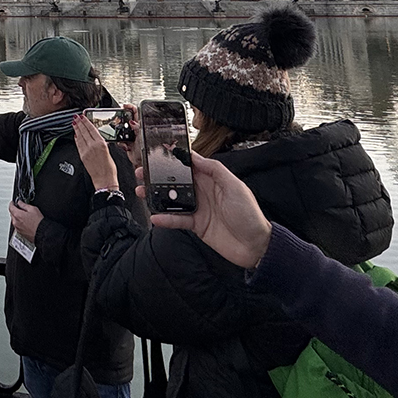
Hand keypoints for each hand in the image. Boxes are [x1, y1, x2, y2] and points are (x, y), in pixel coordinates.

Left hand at [9, 199, 42, 239]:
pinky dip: (19, 223)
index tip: (13, 202)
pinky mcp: (20, 232)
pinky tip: (25, 222)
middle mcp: (15, 222)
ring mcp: (17, 228)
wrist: (42, 232)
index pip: (11, 207)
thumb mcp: (33, 209)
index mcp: (18, 215)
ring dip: (16, 217)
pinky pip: (17, 226)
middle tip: (19, 208)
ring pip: (14, 220)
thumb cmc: (38, 222)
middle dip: (14, 210)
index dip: (12, 203)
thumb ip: (24, 205)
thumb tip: (20, 202)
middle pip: (12, 214)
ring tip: (24, 216)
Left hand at [70, 115, 117, 188]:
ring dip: (77, 129)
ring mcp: (86, 151)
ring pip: (80, 137)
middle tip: (76, 117)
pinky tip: (76, 135)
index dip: (86, 121)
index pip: (91, 129)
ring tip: (74, 123)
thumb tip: (97, 138)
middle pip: (84, 131)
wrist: (105, 179)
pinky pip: (78, 145)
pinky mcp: (82, 156)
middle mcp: (92, 146)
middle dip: (80, 123)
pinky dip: (76, 138)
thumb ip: (102, 144)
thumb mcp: (109, 152)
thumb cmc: (109, 169)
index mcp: (101, 143)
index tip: (83, 116)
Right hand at [120, 102, 143, 171]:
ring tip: (124, 139)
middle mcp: (135, 130)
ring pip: (121, 131)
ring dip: (120, 135)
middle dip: (121, 122)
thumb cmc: (147, 150)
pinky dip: (120, 143)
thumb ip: (138, 128)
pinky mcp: (126, 143)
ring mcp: (130, 136)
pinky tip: (125, 146)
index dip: (130, 107)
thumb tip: (132, 121)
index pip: (136, 112)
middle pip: (126, 120)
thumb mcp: (143, 137)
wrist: (142, 162)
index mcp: (141, 125)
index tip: (124, 106)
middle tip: (118, 122)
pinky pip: (119, 140)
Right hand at [149, 155, 271, 268]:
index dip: (177, 158)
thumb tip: (197, 157)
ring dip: (156, 196)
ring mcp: (199, 209)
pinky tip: (155, 217)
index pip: (191, 165)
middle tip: (142, 172)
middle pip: (176, 181)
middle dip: (158, 176)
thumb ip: (216, 170)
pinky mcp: (196, 225)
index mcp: (213, 180)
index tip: (160, 151)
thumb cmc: (250, 215)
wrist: (255, 246)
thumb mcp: (236, 186)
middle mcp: (204, 192)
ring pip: (172, 199)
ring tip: (141, 191)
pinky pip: (177, 220)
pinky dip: (165, 219)